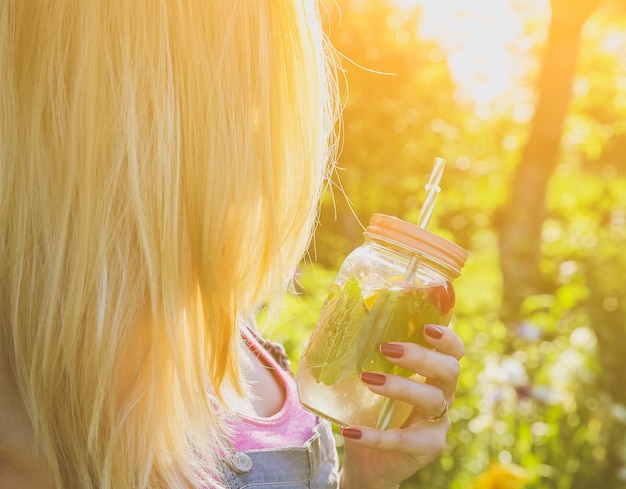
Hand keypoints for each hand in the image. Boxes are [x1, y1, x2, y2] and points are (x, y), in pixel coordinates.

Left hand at [339, 324, 463, 488]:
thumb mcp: (372, 381)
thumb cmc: (372, 412)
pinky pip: (402, 440)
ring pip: (431, 400)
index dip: (447, 339)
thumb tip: (342, 326)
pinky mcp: (426, 449)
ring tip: (368, 379)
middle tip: (387, 348)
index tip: (426, 328)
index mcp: (433, 376)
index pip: (453, 353)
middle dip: (421, 356)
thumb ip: (369, 358)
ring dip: (399, 386)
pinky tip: (350, 431)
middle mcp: (442, 397)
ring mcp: (437, 424)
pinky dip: (374, 435)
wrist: (368, 461)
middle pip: (449, 370)